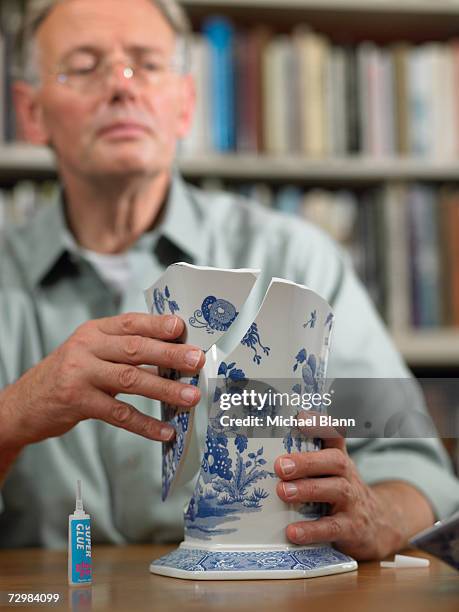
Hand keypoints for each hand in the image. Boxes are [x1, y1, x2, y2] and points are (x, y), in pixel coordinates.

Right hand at [0, 313, 204, 449]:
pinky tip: (165, 431)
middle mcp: (87, 348)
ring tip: (190, 397)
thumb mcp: (91, 353)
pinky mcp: (78, 402)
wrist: (24, 403)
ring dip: (165, 389)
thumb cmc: (69, 375)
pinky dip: (145, 424)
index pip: (131, 322)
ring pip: (130, 379)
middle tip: (197, 361)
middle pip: (135, 349)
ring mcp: (81, 375)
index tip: (183, 328)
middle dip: (170, 354)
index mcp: (94, 331)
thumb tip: (173, 356)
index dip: (158, 324)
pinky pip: (118, 414)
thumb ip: (124, 350)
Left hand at [274, 419, 411, 559]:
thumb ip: (305, 462)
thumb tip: (265, 455)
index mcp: (339, 459)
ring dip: (307, 490)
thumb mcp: (330, 473)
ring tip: (282, 491)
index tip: (300, 417)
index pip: (333, 435)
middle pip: (333, 461)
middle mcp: (348, 475)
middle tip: (280, 466)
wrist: (379, 526)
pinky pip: (333, 528)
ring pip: (334, 490)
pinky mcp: (352, 528)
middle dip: (306, 462)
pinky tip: (293, 532)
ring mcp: (352, 502)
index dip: (319, 424)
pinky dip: (312, 529)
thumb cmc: (341, 494)